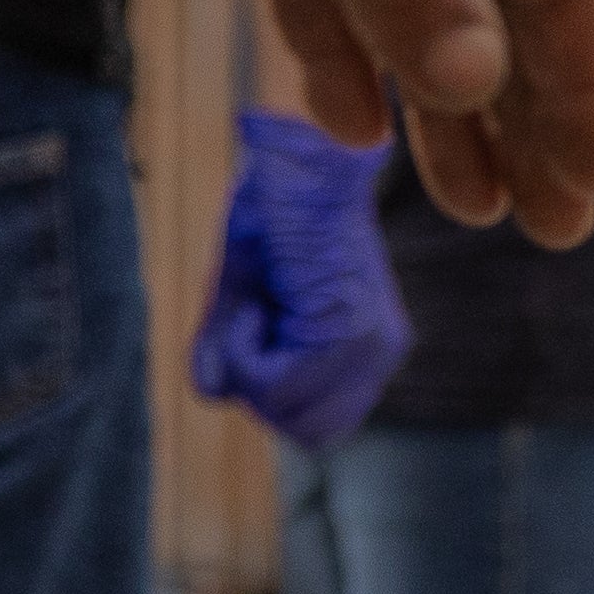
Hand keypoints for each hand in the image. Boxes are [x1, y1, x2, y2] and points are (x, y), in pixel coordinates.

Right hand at [183, 111, 410, 450]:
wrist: (293, 160)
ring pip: (289, 415)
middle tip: (257, 321)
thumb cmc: (270, 217)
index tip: (259, 329)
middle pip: (310, 434)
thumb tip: (212, 393)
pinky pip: (273, 385)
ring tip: (259, 306)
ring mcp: (374, 347)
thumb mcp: (244, 293)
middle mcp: (381, 354)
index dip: (271, 397)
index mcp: (368, 352)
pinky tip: (257, 300)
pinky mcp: (354, 333)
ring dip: (250, 369)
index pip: (321, 429)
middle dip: (263, 393)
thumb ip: (228, 350)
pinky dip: (242, 350)